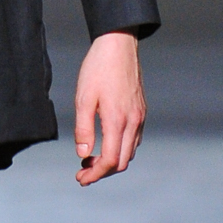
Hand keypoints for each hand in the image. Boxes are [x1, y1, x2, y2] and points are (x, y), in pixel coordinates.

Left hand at [74, 31, 144, 185]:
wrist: (119, 45)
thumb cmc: (98, 68)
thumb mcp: (84, 98)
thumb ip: (83, 129)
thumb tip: (83, 155)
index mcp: (118, 120)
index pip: (110, 160)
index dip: (95, 175)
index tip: (81, 178)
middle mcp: (133, 122)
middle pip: (122, 161)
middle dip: (102, 172)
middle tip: (82, 173)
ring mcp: (139, 116)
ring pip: (129, 152)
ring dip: (111, 161)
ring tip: (91, 160)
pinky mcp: (141, 111)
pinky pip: (134, 139)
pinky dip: (120, 148)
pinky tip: (106, 143)